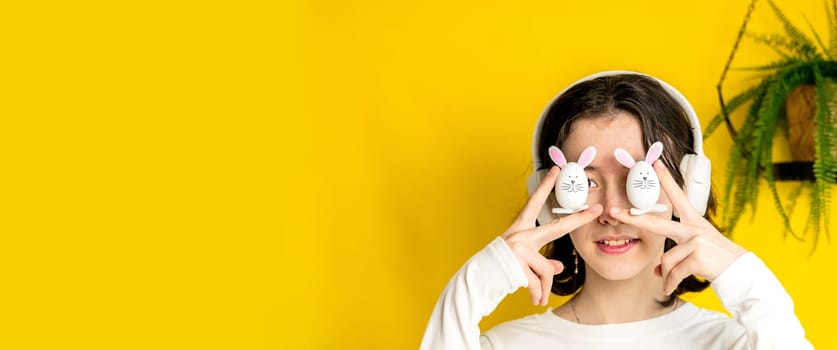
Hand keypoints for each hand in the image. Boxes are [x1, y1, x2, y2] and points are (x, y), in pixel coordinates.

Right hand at [501, 166, 601, 305]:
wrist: (476, 281)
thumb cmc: (497, 268)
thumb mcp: (520, 261)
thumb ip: (541, 262)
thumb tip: (559, 267)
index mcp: (520, 229)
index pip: (535, 203)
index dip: (546, 186)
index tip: (556, 170)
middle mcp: (521, 234)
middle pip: (557, 227)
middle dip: (579, 218)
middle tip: (598, 209)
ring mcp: (519, 247)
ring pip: (548, 269)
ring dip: (544, 288)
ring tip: (537, 298)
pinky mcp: (517, 262)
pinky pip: (539, 282)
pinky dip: (538, 295)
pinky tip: (533, 300)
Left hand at [609, 161, 747, 295]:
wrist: (743, 275)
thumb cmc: (719, 262)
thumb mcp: (697, 252)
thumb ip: (677, 255)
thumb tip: (657, 270)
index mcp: (695, 223)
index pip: (678, 197)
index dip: (667, 180)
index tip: (656, 165)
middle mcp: (694, 229)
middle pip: (657, 223)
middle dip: (633, 218)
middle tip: (615, 212)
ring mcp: (696, 241)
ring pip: (666, 259)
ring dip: (666, 275)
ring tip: (669, 283)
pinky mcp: (697, 256)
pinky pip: (673, 273)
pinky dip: (669, 284)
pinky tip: (669, 289)